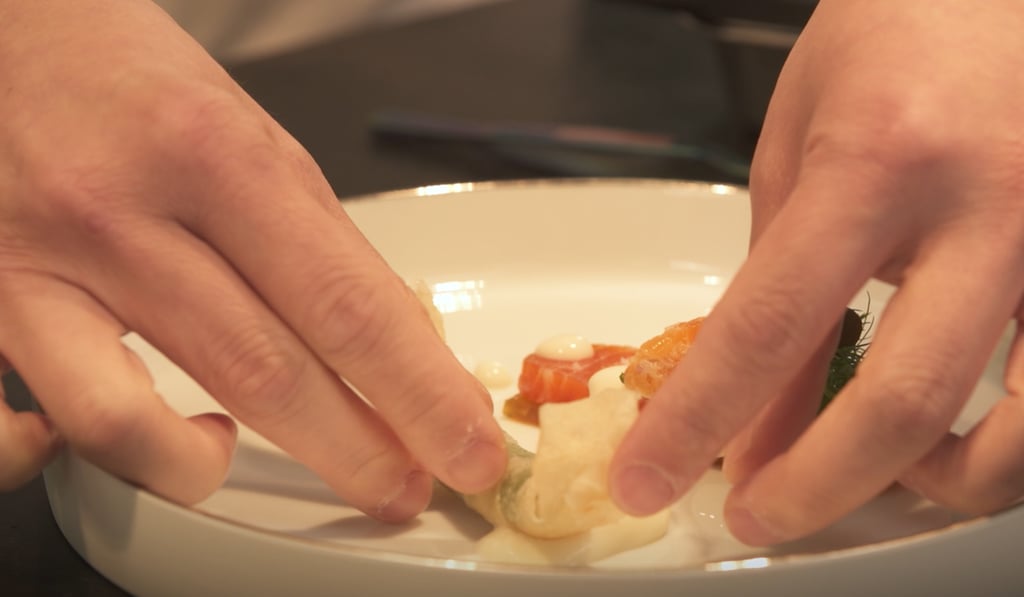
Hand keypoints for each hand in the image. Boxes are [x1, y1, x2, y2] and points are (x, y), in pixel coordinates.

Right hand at [0, 0, 505, 518]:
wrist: (4, 34)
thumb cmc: (133, 78)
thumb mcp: (252, 134)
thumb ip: (314, 241)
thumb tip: (389, 339)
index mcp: (218, 156)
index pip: (347, 304)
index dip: (420, 391)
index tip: (465, 443)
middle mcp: (127, 214)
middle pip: (268, 370)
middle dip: (363, 452)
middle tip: (414, 489)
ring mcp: (45, 266)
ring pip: (140, 419)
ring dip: (226, 472)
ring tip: (282, 471)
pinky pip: (45, 423)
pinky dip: (121, 457)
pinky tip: (174, 441)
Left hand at [610, 0, 1023, 543]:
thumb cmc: (890, 41)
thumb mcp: (797, 153)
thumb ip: (776, 289)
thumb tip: (754, 418)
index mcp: (879, 163)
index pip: (769, 326)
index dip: (699, 422)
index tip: (649, 477)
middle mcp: (989, 206)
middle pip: (902, 401)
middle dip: (814, 488)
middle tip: (756, 514)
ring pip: (1021, 431)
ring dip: (932, 484)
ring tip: (870, 475)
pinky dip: (1005, 446)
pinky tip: (955, 434)